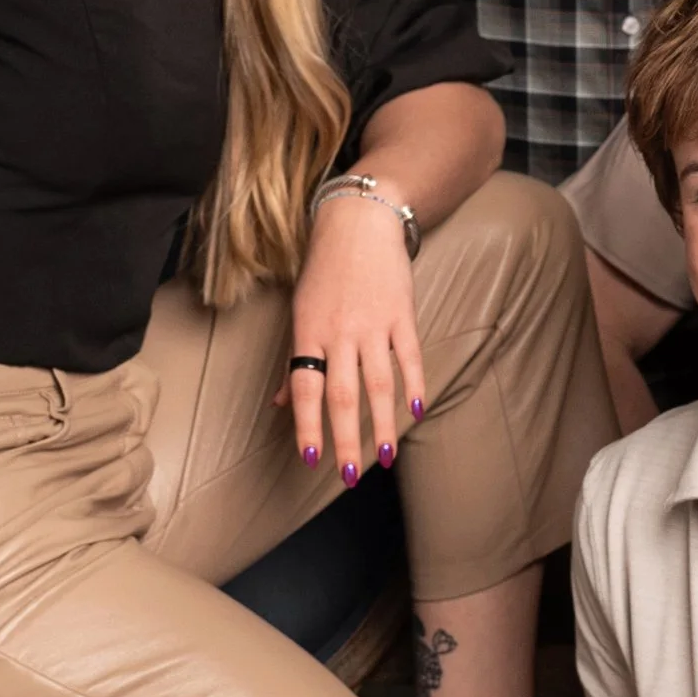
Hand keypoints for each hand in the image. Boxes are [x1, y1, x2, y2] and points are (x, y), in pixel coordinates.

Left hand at [282, 189, 425, 484]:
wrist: (359, 222)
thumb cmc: (324, 270)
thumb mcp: (300, 311)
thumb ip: (294, 361)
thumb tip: (282, 403)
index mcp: (308, 332)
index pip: (306, 388)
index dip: (308, 425)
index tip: (311, 458)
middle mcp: (339, 331)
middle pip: (342, 395)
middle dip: (345, 438)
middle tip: (351, 474)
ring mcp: (372, 323)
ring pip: (378, 384)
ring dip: (382, 423)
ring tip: (386, 455)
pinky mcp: (401, 314)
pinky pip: (409, 356)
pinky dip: (414, 384)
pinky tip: (415, 410)